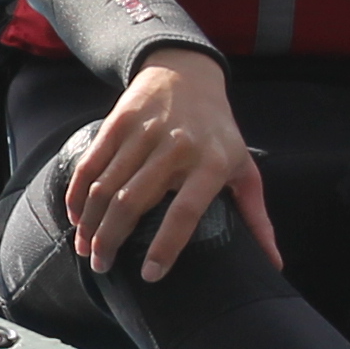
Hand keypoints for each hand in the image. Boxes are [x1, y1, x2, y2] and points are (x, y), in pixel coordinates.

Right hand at [65, 45, 278, 282]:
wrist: (187, 73)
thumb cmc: (219, 132)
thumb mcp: (244, 169)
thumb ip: (257, 217)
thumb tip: (273, 264)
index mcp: (212, 163)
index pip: (185, 212)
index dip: (166, 246)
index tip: (150, 275)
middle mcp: (177, 147)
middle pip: (133, 201)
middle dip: (111, 240)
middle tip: (101, 266)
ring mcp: (143, 132)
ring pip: (106, 186)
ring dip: (90, 223)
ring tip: (85, 248)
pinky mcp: (118, 123)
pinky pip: (90, 165)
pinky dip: (77, 194)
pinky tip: (75, 217)